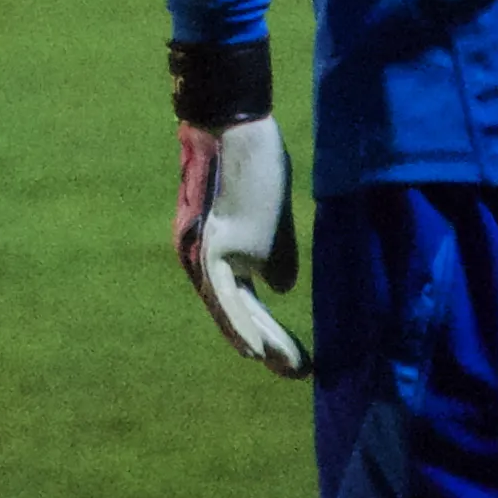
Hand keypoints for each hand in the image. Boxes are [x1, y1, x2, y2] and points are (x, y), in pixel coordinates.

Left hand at [173, 111, 305, 377]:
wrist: (237, 127)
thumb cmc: (255, 165)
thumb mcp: (269, 218)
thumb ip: (275, 255)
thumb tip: (280, 290)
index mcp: (213, 251)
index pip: (235, 300)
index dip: (258, 329)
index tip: (282, 356)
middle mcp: (202, 257)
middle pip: (232, 312)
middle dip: (265, 344)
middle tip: (295, 370)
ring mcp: (210, 253)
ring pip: (233, 310)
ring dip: (263, 342)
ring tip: (290, 367)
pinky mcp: (222, 246)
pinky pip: (230, 297)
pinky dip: (243, 327)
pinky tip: (259, 352)